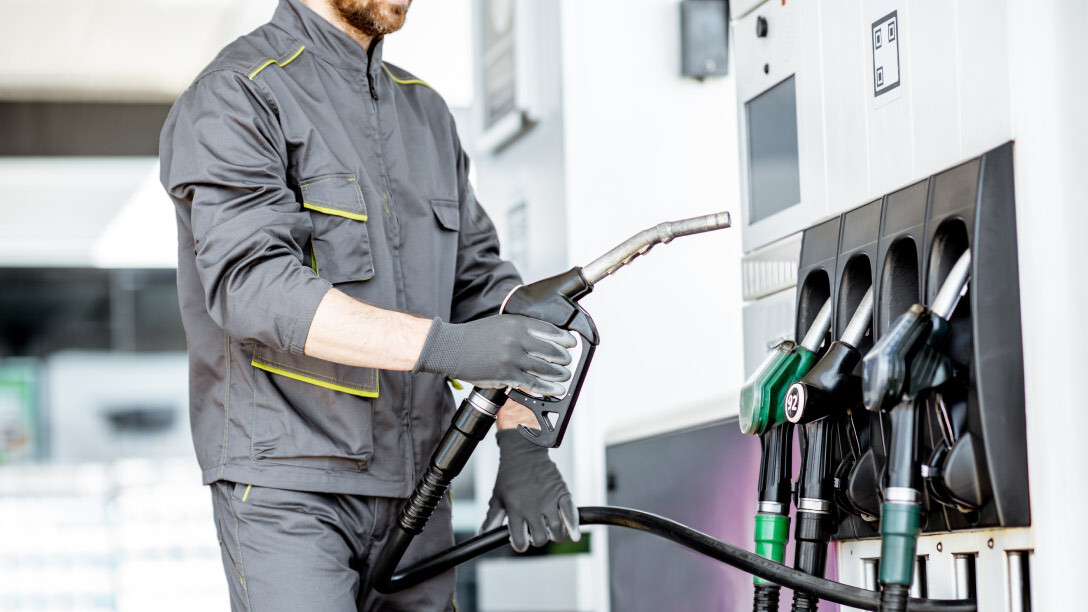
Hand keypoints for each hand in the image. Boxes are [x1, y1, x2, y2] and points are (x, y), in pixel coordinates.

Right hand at [414, 314, 575, 396]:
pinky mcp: (506, 376)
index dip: (565, 340)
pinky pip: (533, 384)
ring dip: (559, 375)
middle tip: (567, 362)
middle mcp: (517, 340)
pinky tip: (555, 390)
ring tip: (564, 377)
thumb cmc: (475, 336)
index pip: (550, 331)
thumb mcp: (501, 323)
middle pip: (552, 352)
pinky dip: (547, 389)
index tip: (571, 344)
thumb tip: (545, 337)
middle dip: (564, 359)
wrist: (451, 348)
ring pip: (546, 369)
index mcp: (518, 324)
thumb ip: (522, 328)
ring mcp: (512, 359)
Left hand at [480, 430, 579, 552]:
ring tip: (552, 531)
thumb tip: (483, 535)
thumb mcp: (497, 497)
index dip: (520, 545)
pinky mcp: (562, 493)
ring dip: (555, 535)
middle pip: (540, 539)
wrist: (524, 452)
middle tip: (537, 533)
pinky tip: (574, 535)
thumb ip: (492, 519)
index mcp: (515, 510)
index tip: (521, 541)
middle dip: (538, 540)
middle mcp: (533, 508)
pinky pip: (571, 513)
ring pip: (557, 530)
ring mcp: (549, 501)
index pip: (520, 541)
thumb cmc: (509, 475)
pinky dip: (574, 527)